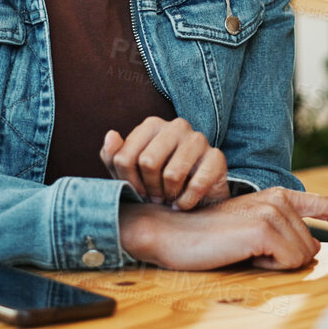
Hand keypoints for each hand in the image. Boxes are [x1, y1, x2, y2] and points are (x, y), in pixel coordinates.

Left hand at [100, 117, 229, 209]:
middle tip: (155, 197)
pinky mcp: (217, 157)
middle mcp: (176, 126)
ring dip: (168, 195)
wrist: (195, 199)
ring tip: (169, 198)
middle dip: (149, 188)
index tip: (137, 191)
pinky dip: (186, 201)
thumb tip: (111, 135)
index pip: (124, 157)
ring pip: (172, 174)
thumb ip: (113, 155)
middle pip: (148, 162)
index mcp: (151, 125)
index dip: (127, 182)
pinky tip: (184, 203)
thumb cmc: (156, 182)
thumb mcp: (129, 173)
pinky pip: (196, 184)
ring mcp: (199, 139)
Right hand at [118, 188, 327, 270]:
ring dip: (275, 263)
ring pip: (302, 256)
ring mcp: (273, 211)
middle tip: (250, 251)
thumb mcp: (253, 231)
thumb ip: (285, 232)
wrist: (171, 232)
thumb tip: (314, 247)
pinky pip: (289, 262)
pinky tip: (244, 254)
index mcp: (279, 195)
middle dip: (287, 259)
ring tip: (244, 250)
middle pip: (312, 246)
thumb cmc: (210, 236)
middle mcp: (280, 198)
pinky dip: (269, 267)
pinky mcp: (265, 228)